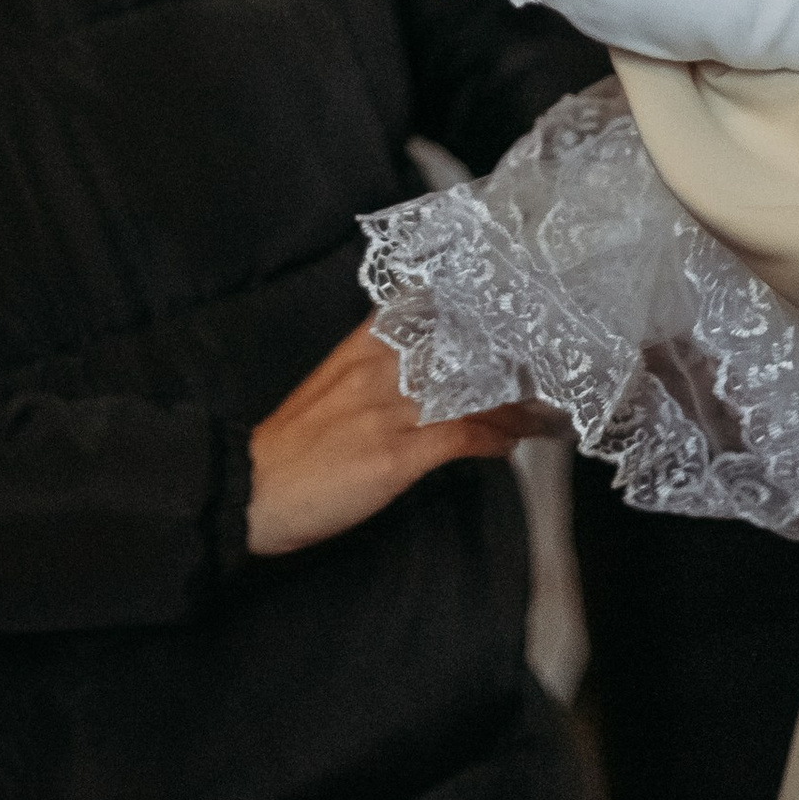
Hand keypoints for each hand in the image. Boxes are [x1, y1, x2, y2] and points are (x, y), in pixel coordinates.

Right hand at [245, 320, 535, 557]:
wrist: (253, 487)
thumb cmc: (291, 445)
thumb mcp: (331, 387)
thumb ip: (373, 370)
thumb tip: (421, 373)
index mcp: (361, 346)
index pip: (429, 312)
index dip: (476, 314)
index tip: (511, 318)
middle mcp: (379, 367)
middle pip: (461, 350)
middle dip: (506, 359)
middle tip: (545, 367)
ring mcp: (390, 409)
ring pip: (471, 393)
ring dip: (514, 404)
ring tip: (543, 410)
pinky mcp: (395, 453)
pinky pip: (462, 437)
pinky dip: (494, 439)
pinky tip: (510, 444)